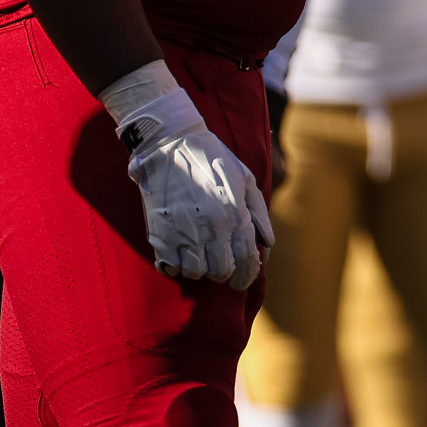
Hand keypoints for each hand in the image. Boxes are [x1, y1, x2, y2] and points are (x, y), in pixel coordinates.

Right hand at [103, 61, 274, 287]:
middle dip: (224, 273)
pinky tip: (181, 253)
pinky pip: (170, 266)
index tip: (242, 280)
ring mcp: (183, 232)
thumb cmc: (212, 161)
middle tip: (222, 265)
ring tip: (201, 257)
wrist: (170, 146)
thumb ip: (258, 214)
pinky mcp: (159, 234)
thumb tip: (267, 244)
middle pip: (221, 271)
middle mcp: (210, 228)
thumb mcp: (245, 180)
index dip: (246, 276)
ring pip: (195, 272)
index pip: (246, 261)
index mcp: (234, 215)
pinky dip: (177, 265)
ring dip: (200, 269)